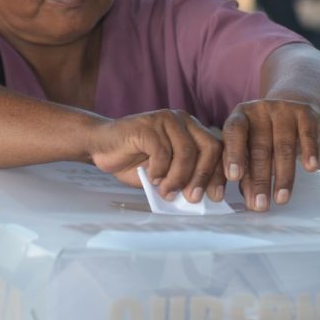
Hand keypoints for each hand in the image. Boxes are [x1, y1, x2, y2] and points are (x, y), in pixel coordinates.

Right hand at [87, 110, 224, 202]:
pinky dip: (159, 170)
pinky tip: (152, 178)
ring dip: (178, 178)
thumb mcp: (165, 174)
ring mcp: (165, 120)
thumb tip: (202, 198)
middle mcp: (182, 120)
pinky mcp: (148, 125)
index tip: (216, 196)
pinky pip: (162, 152)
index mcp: (191, 130)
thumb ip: (183, 179)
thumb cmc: (134, 161)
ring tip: (166, 192)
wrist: (101, 146)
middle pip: (207, 149)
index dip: (218, 174)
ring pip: (186, 153)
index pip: (216, 149)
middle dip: (202, 177)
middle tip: (192, 198)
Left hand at [222, 99, 319, 211]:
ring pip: (283, 146)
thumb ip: (244, 169)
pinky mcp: (305, 113)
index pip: (233, 133)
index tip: (233, 177)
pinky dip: (309, 151)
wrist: (295, 109)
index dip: (233, 154)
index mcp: (240, 117)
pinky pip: (308, 134)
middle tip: (259, 205)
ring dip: (283, 175)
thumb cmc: (265, 135)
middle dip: (259, 179)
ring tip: (281, 199)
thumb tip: (247, 199)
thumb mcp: (249, 146)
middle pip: (259, 147)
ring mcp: (283, 109)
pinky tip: (310, 168)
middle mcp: (260, 110)